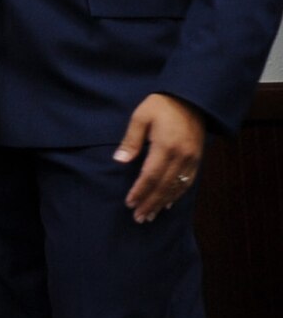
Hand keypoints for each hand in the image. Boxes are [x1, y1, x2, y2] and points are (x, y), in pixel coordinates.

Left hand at [115, 92, 205, 222]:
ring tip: (151, 215)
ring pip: (177, 187)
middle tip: (139, 218)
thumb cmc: (161, 105)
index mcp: (165, 146)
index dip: (140, 191)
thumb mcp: (141, 117)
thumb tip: (120, 160)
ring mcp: (192, 159)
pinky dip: (178, 195)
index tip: (130, 203)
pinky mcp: (197, 159)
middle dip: (151, 203)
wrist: (191, 99)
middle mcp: (181, 156)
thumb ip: (131, 140)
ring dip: (163, 203)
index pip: (151, 176)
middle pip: (164, 186)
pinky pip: (188, 182)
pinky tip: (169, 203)